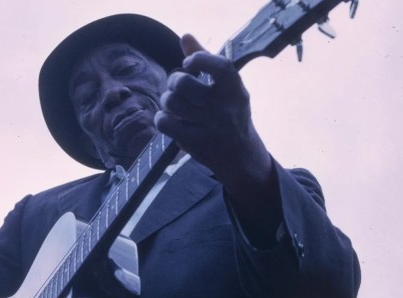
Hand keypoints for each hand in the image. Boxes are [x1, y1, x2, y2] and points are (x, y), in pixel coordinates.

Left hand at [154, 34, 269, 180]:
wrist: (241, 156)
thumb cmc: (230, 113)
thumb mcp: (226, 88)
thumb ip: (206, 60)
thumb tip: (186, 36)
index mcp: (235, 90)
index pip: (219, 66)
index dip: (198, 58)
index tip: (189, 63)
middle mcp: (225, 107)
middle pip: (182, 83)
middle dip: (173, 82)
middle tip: (177, 87)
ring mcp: (210, 126)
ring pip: (171, 102)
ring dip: (166, 100)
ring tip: (173, 104)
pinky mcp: (196, 143)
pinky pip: (165, 122)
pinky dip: (162, 118)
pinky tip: (169, 119)